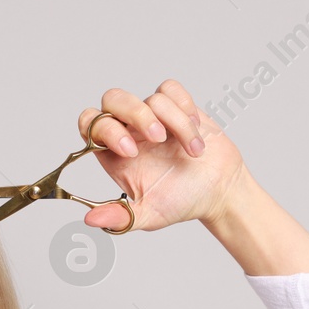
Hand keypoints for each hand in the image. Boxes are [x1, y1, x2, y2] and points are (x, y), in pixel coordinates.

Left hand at [78, 81, 246, 232]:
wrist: (218, 192)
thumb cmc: (182, 203)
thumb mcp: (148, 215)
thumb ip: (120, 218)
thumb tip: (90, 219)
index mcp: (114, 153)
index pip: (90, 124)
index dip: (105, 130)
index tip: (131, 151)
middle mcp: (130, 131)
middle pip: (113, 99)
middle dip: (135, 114)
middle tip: (158, 139)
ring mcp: (153, 116)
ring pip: (151, 99)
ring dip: (176, 124)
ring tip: (192, 153)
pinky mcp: (177, 106)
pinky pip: (171, 89)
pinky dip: (185, 108)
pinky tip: (195, 131)